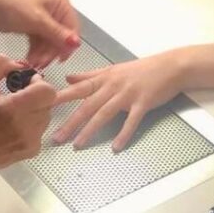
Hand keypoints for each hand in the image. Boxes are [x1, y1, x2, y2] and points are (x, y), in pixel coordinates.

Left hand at [0, 0, 80, 68]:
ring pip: (49, 42)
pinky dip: (36, 51)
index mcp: (61, 3)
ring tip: (31, 64)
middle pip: (60, 37)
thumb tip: (77, 44)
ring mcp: (44, 20)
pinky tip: (29, 60)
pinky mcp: (33, 27)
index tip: (59, 60)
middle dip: (51, 52)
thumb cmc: (13, 6)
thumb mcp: (37, 20)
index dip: (67, 45)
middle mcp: (56, 11)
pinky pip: (40, 42)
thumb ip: (57, 34)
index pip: (72, 28)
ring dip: (42, 54)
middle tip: (40, 64)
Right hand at [0, 54, 56, 177]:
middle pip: (49, 101)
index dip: (38, 83)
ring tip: (16, 112)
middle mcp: (28, 126)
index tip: (25, 84)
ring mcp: (32, 140)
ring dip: (36, 108)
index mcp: (14, 109)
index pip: (47, 90)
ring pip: (46, 114)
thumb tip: (20, 64)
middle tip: (19, 96)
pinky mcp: (33, 150)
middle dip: (37, 94)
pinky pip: (41, 129)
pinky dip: (33, 124)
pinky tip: (16, 126)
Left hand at [52, 53, 183, 151]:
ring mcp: (128, 94)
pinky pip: (131, 120)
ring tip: (77, 145)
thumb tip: (68, 77)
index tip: (42, 105)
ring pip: (105, 113)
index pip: (78, 89)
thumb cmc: (143, 69)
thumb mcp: (114, 68)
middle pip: (88, 105)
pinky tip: (116, 146)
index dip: (60, 97)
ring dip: (90, 130)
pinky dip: (123, 133)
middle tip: (56, 138)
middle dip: (71, 122)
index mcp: (105, 77)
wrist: (170, 66)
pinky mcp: (143, 102)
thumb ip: (90, 75)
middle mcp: (113, 85)